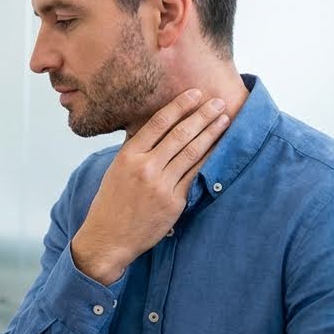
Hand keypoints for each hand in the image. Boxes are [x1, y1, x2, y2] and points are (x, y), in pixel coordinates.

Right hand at [72, 88, 229, 284]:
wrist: (109, 238)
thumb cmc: (111, 204)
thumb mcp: (115, 170)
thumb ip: (135, 150)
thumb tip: (153, 129)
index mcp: (128, 156)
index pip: (158, 123)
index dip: (179, 106)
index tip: (195, 94)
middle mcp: (145, 168)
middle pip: (180, 134)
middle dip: (202, 115)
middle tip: (218, 101)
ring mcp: (161, 185)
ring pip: (191, 152)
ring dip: (211, 133)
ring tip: (224, 119)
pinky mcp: (174, 202)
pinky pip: (195, 175)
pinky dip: (208, 159)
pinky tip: (218, 147)